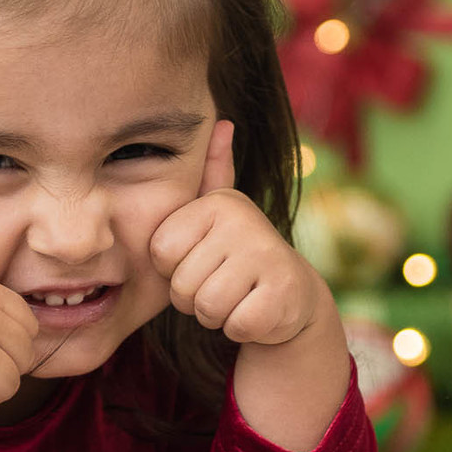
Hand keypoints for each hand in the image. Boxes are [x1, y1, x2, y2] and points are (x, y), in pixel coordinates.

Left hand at [147, 119, 322, 345]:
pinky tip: (258, 311)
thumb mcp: (217, 219)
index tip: (203, 261)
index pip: (159, 254)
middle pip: (180, 285)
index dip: (174, 271)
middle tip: (225, 284)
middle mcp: (244, 220)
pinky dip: (241, 328)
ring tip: (239, 297)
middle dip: (195, 299)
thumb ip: (211, 174)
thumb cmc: (237, 258)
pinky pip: (235, 325)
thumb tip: (222, 122)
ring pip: (206, 308)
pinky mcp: (282, 295)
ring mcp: (266, 256)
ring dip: (217, 315)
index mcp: (218, 202)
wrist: (292, 297)